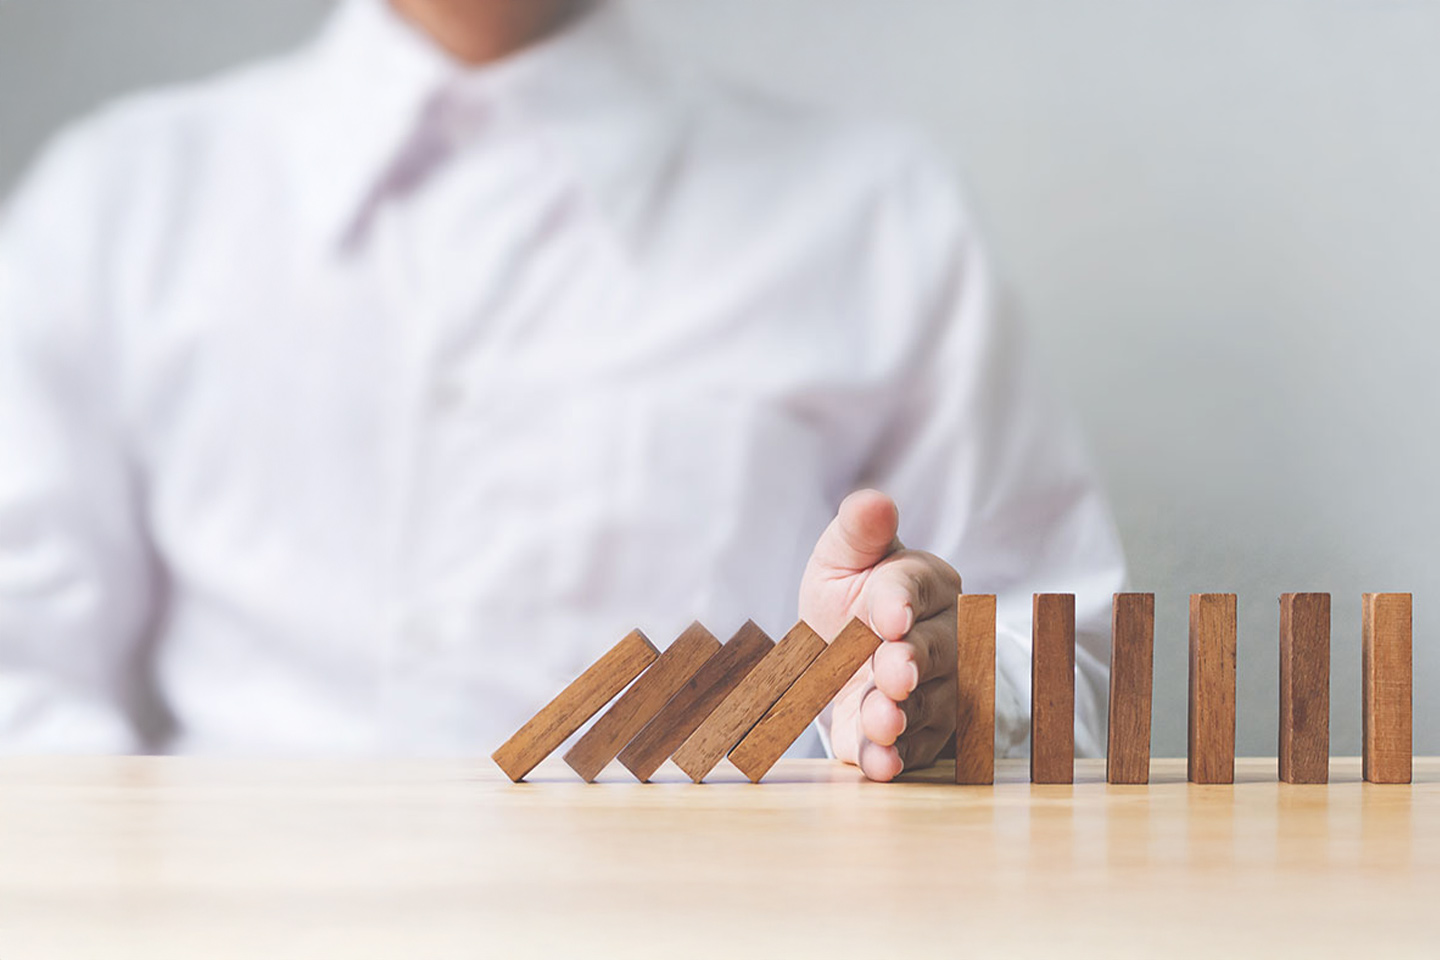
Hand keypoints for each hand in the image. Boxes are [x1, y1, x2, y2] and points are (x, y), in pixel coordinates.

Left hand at [799, 489, 959, 780]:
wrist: (839, 657)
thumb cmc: (849, 597)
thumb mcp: (843, 559)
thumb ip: (858, 532)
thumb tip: (874, 502)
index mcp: (926, 583)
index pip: (916, 586)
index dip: (901, 601)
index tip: (889, 616)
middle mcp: (943, 637)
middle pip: (934, 650)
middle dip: (912, 663)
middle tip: (893, 674)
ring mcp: (935, 690)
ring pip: (928, 704)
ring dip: (902, 715)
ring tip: (881, 721)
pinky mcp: (917, 736)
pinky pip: (912, 749)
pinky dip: (894, 758)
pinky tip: (879, 763)